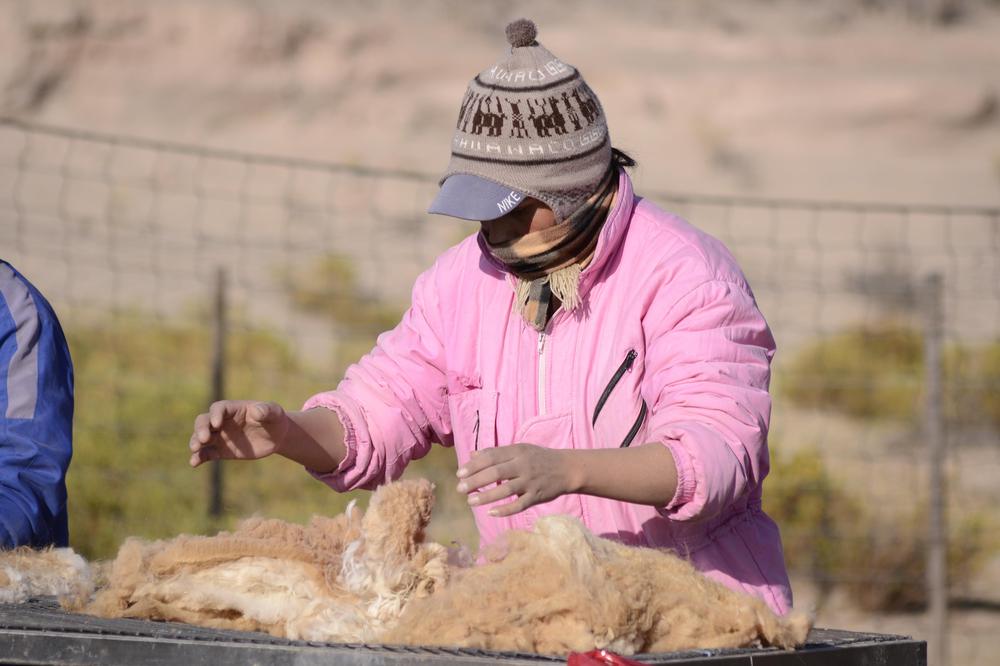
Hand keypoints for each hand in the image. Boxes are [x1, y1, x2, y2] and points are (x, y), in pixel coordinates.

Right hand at [189, 400, 289, 467]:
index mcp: (233, 409)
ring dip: (196, 443)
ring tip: (195, 450)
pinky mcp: (222, 450)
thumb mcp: (274, 412)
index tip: (217, 424)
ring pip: (201, 438)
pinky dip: (199, 457)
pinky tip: (194, 463)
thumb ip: (266, 410)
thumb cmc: (275, 419)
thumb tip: (256, 411)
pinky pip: (207, 453)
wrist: (277, 436)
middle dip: (200, 429)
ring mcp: (221, 436)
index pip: (218, 408)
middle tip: (203, 439)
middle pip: (204, 421)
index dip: (215, 415)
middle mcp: (222, 421)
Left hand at [456, 443, 577, 516]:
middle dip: (476, 480)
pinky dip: (505, 510)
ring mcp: (530, 481)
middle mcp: (523, 465)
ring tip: (470, 501)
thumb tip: (472, 455)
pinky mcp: (537, 496)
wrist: (567, 468)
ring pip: (505, 489)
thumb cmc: (539, 458)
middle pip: (496, 472)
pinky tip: (491, 513)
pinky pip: (519, 504)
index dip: (474, 465)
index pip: (491, 456)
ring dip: (486, 496)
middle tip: (460, 488)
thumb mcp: (519, 450)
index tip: (460, 473)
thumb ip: (496, 453)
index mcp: (517, 451)